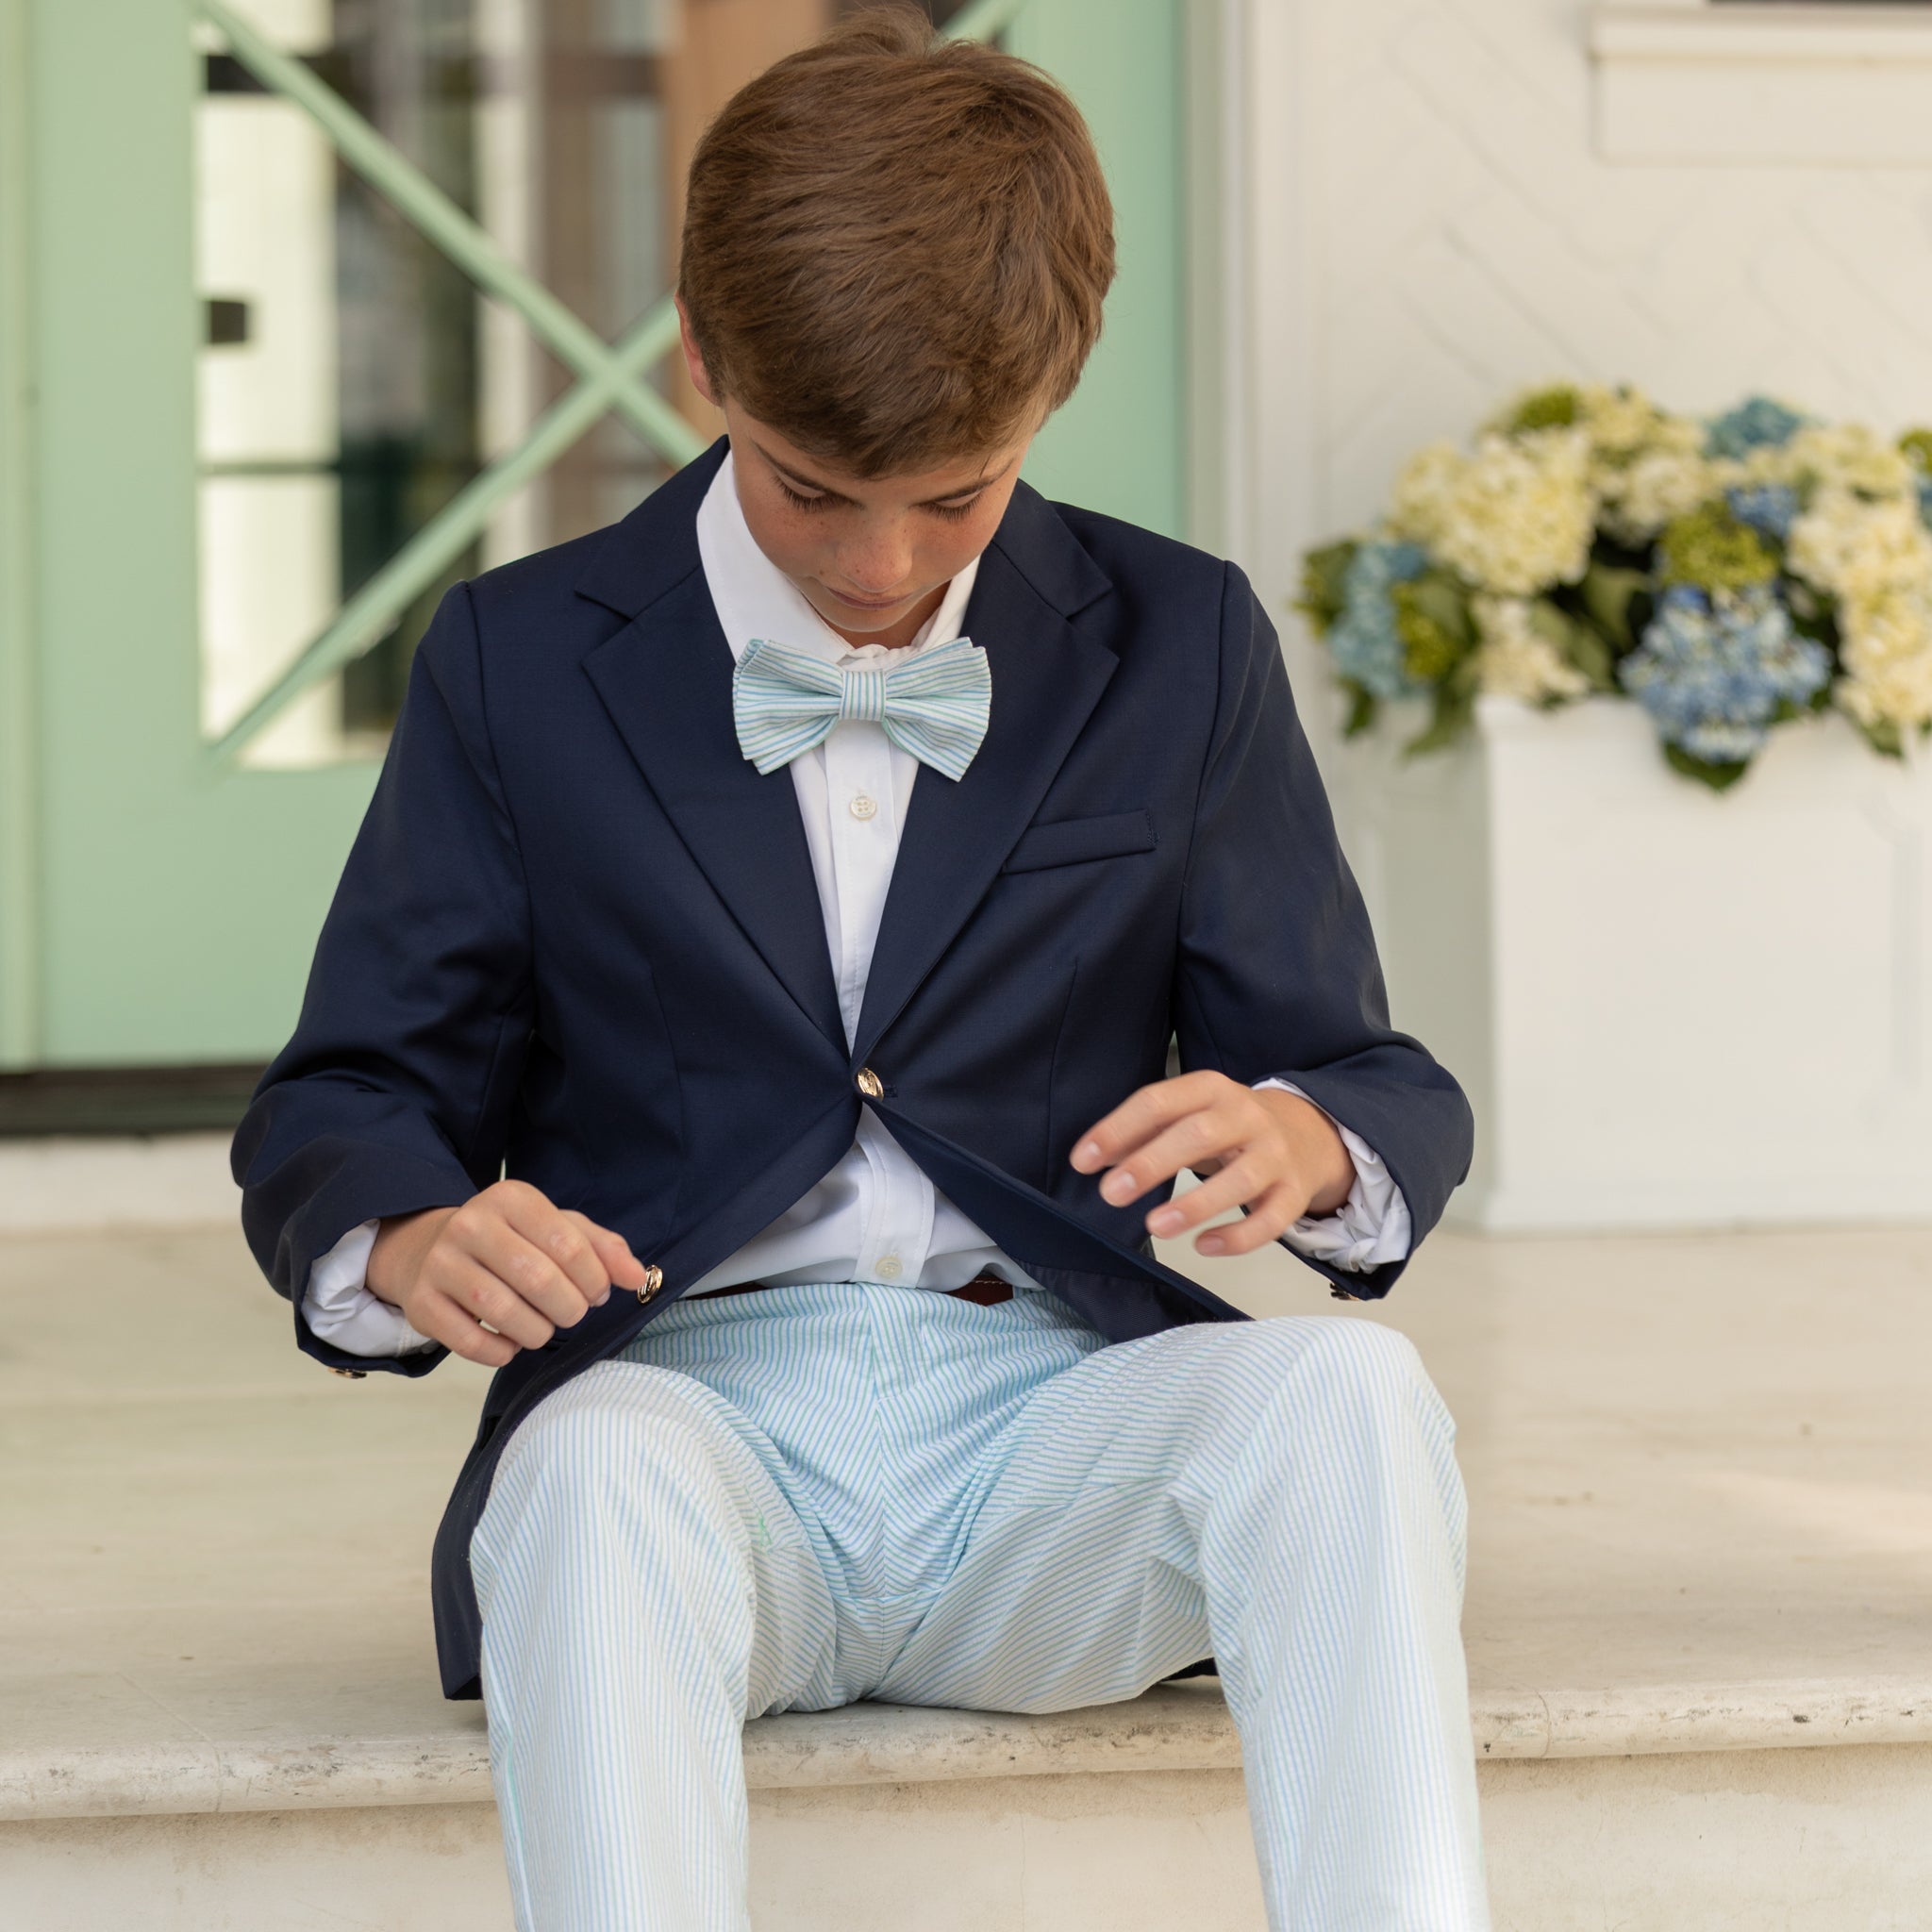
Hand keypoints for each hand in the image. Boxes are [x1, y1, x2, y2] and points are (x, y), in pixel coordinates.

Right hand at [366, 1179, 648, 1366]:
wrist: (432, 1249)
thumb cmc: (514, 1242)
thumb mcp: (558, 1230)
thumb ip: (603, 1249)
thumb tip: (637, 1276)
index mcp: (511, 1198)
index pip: (568, 1243)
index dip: (594, 1278)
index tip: (597, 1293)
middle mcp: (471, 1224)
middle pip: (538, 1279)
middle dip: (569, 1309)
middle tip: (572, 1314)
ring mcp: (441, 1263)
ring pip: (504, 1312)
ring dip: (538, 1332)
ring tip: (543, 1328)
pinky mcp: (421, 1303)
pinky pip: (471, 1342)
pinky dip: (502, 1352)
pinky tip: (511, 1343)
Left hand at [1069, 1072, 1356, 1257]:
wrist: (1308, 1133)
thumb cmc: (1229, 1127)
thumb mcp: (1188, 1115)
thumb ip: (1142, 1134)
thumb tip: (1094, 1160)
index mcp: (1211, 1090)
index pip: (1158, 1101)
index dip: (1117, 1129)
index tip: (1083, 1160)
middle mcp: (1246, 1117)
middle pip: (1199, 1135)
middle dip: (1151, 1164)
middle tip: (1111, 1193)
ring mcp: (1275, 1155)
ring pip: (1240, 1181)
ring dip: (1195, 1204)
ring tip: (1155, 1226)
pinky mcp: (1294, 1193)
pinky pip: (1271, 1220)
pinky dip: (1238, 1237)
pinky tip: (1204, 1246)